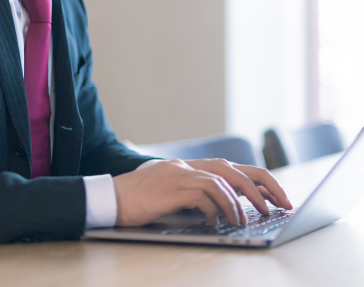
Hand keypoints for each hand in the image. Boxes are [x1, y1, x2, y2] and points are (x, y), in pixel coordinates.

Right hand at [113, 158, 280, 227]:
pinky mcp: (171, 188)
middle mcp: (186, 166)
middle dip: (259, 187)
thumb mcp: (171, 193)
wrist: (111, 198)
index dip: (255, 179)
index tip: (274, 196)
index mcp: (188, 166)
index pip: (230, 167)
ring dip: (238, 203)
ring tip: (247, 220)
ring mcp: (179, 174)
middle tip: (277, 205)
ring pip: (221, 182)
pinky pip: (203, 195)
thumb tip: (220, 209)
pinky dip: (215, 209)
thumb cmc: (140, 200)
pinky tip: (216, 222)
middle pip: (232, 169)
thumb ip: (194, 194)